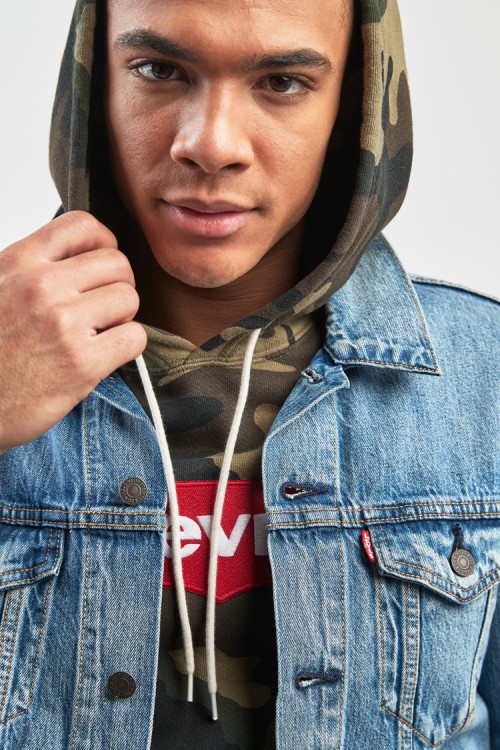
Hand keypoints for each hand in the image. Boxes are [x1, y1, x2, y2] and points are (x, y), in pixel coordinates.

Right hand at [0, 211, 146, 452]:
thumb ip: (32, 268)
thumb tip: (79, 256)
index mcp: (19, 262)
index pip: (83, 225)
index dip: (104, 243)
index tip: (101, 263)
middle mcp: (41, 286)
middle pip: (117, 263)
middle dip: (116, 286)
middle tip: (101, 309)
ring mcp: (63, 323)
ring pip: (129, 298)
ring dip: (122, 318)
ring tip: (98, 333)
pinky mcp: (82, 363)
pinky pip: (134, 337)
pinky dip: (127, 347)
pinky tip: (103, 355)